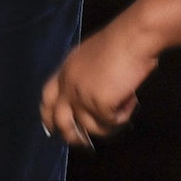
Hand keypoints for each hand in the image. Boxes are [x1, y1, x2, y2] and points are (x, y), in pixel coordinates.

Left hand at [40, 15, 161, 146]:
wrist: (133, 37)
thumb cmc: (122, 41)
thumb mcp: (94, 57)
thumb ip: (87, 77)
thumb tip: (93, 102)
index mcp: (66, 69)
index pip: (47, 97)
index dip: (48, 115)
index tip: (52, 129)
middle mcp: (68, 83)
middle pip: (60, 121)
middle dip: (71, 136)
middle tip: (84, 143)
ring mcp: (81, 95)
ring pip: (90, 127)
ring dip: (109, 124)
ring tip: (124, 107)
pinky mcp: (98, 104)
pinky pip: (111, 123)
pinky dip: (124, 115)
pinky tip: (131, 100)